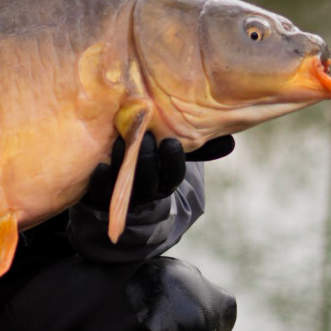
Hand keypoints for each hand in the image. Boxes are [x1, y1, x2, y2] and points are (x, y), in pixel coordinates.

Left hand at [81, 131, 234, 211]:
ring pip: (125, 184)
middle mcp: (147, 189)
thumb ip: (198, 143)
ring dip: (124, 164)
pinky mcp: (100, 193)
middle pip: (150, 180)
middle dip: (148, 160)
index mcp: (166, 180)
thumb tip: (231, 141)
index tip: (172, 143)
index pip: (174, 174)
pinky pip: (100, 191)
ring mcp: (123, 194)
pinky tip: (100, 166)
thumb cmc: (152, 157)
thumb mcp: (173, 150)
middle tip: (143, 137)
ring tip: (120, 142)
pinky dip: (101, 179)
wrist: (117, 183)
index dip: (173, 161)